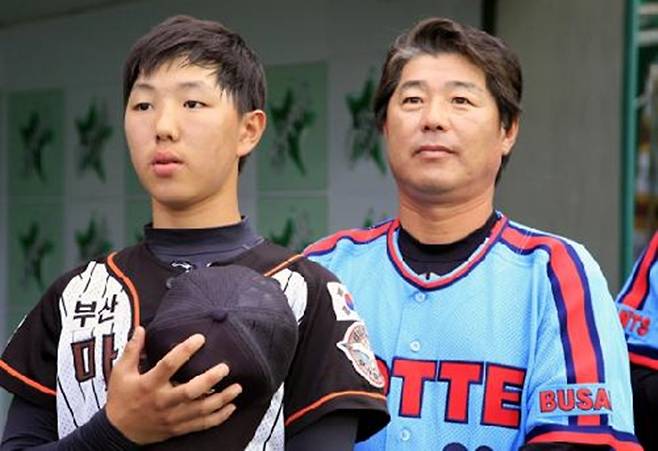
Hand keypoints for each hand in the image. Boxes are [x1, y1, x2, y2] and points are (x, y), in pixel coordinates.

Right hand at [105, 326, 241, 443]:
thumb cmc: (121, 398)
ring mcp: (172, 417)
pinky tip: (231, 407)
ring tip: (237, 387)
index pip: (169, 365)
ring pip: (200, 410)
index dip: (185, 350)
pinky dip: (218, 417)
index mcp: (149, 384)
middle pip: (190, 391)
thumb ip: (132, 350)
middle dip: (210, 379)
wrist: (117, 432)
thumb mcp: (120, 372)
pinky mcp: (177, 429)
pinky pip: (201, 425)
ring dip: (221, 399)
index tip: (200, 338)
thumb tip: (141, 328)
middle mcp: (163, 401)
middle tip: (225, 367)